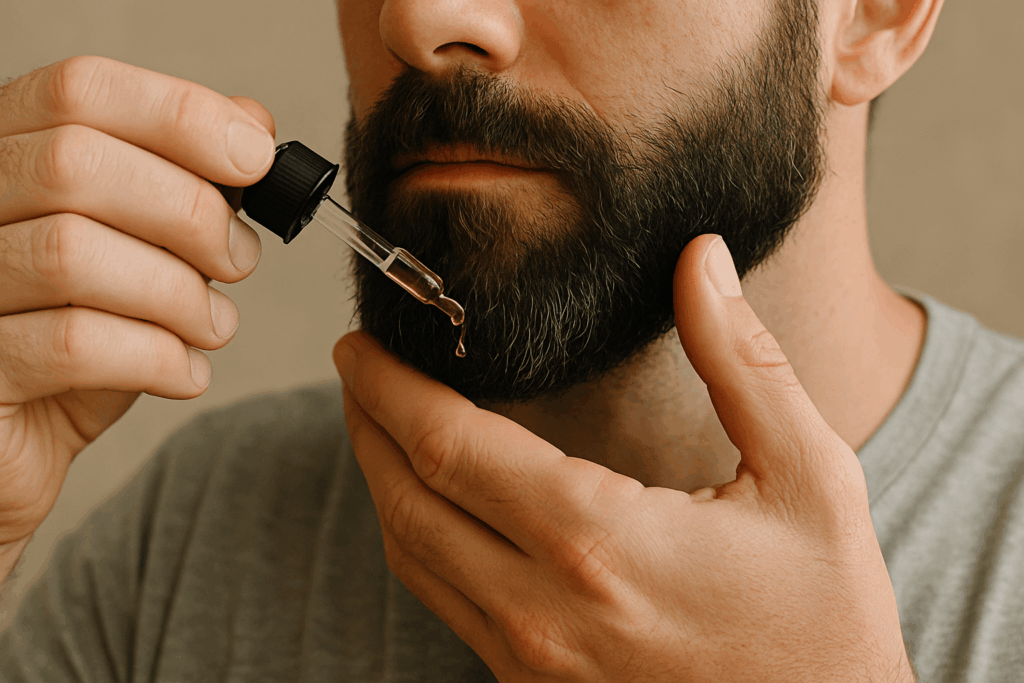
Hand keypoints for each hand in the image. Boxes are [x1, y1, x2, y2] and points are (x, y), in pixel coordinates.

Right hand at [0, 57, 272, 558]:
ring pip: (72, 254)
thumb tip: (249, 121)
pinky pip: (70, 345)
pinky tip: (185, 371)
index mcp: (7, 156)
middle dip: (189, 212)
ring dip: (179, 294)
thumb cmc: (79, 338)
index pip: (80, 91)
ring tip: (212, 324)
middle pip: (77, 164)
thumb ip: (185, 183)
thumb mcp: (139, 250)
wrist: (19, 443)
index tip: (254, 157)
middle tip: (237, 258)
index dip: (180, 114)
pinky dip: (157, 357)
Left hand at [334, 233, 913, 682]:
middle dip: (367, 424)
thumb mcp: (810, 478)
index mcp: (598, 542)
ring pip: (412, 558)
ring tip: (376, 423)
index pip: (450, 448)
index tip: (363, 345)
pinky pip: (444, 602)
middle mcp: (543, 608)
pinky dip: (417, 538)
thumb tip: (702, 262)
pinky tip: (431, 503)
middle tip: (356, 368)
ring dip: (382, 482)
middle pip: (407, 500)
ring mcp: (529, 660)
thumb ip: (744, 363)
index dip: (391, 388)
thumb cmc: (826, 620)